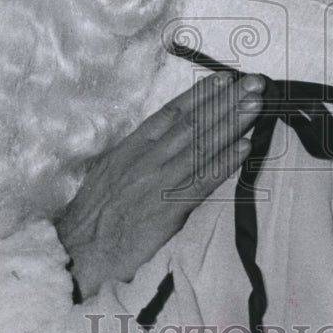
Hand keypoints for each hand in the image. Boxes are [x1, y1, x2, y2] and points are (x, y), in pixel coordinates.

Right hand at [55, 72, 264, 299]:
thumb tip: (163, 143)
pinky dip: (224, 162)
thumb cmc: (92, 219)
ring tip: (256, 105)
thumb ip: (135, 158)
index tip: (224, 79)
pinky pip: (201, 181)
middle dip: (225, 101)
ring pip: (200, 146)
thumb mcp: (108, 175)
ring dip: (232, 123)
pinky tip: (245, 148)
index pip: (170, 114)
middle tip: (254, 82)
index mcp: (129, 149)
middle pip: (191, 124)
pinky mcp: (165, 209)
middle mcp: (144, 160)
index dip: (199, 95)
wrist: (76, 253)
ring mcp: (155, 182)